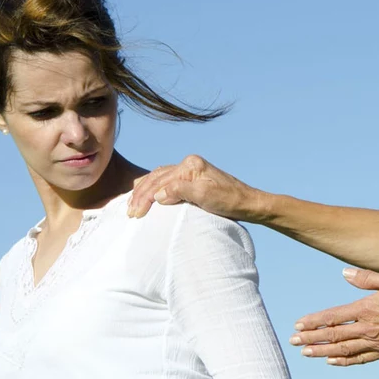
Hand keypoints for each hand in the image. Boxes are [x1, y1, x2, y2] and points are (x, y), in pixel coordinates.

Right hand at [127, 155, 266, 220]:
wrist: (249, 203)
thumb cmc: (230, 201)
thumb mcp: (205, 197)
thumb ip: (180, 192)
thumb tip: (158, 195)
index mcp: (190, 165)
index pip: (160, 181)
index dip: (145, 198)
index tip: (135, 214)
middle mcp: (189, 164)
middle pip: (156, 178)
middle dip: (140, 195)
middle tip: (130, 213)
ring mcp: (191, 170)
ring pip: (159, 177)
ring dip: (144, 191)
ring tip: (132, 205)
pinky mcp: (193, 179)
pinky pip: (167, 181)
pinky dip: (154, 188)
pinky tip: (148, 195)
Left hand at [289, 268, 378, 365]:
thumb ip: (365, 278)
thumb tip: (344, 273)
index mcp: (367, 309)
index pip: (333, 317)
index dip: (314, 322)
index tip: (298, 324)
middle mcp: (369, 328)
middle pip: (333, 336)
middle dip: (311, 338)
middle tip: (293, 341)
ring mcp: (377, 343)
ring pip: (343, 350)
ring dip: (322, 351)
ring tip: (306, 352)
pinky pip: (360, 359)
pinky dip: (344, 361)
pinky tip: (332, 361)